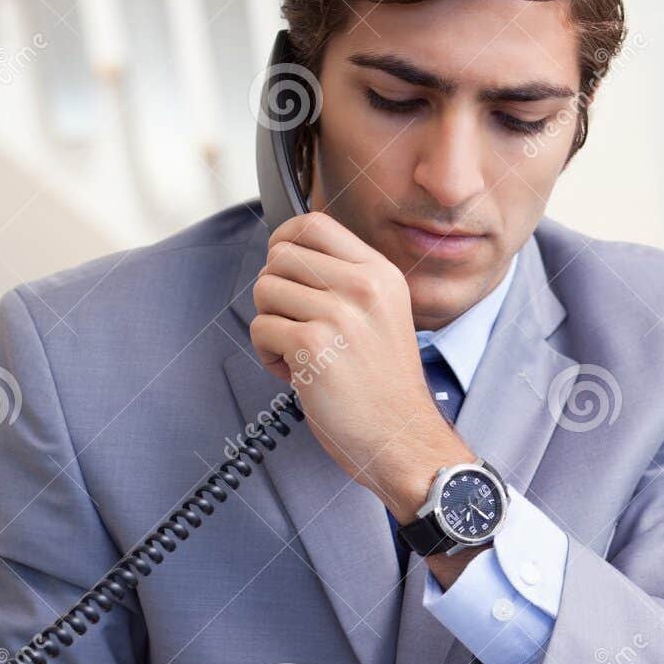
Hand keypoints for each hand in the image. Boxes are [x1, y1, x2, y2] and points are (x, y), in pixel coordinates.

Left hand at [251, 210, 471, 516]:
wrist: (402, 439)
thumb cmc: (384, 388)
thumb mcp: (382, 316)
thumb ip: (345, 282)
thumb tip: (286, 258)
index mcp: (380, 274)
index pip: (315, 223)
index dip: (284, 240)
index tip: (282, 268)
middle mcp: (363, 286)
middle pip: (280, 255)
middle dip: (274, 291)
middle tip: (294, 324)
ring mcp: (339, 313)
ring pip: (265, 290)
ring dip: (270, 324)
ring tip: (299, 353)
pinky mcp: (314, 344)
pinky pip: (262, 328)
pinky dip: (269, 354)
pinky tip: (298, 374)